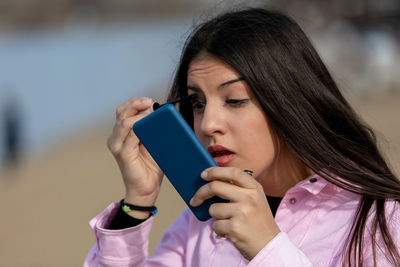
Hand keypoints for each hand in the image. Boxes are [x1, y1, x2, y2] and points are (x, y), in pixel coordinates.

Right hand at [107, 97, 163, 212]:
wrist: (147, 190)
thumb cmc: (151, 167)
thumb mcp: (153, 143)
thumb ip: (153, 129)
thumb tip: (159, 112)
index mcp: (121, 134)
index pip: (123, 111)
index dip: (134, 103)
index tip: (149, 100)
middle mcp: (116, 138)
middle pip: (121, 113)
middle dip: (135, 104)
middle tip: (149, 101)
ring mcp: (117, 146)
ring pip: (124, 123)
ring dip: (138, 115)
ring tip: (151, 112)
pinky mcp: (123, 155)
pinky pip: (130, 137)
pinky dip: (139, 128)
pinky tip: (148, 125)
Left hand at [190, 167, 279, 259]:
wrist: (269, 245)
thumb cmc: (257, 221)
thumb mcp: (255, 199)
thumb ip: (238, 189)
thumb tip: (210, 182)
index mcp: (255, 188)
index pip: (233, 172)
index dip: (216, 171)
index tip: (204, 174)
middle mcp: (249, 198)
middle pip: (215, 187)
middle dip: (201, 193)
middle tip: (195, 199)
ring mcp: (242, 212)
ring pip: (213, 208)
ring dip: (216, 216)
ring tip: (229, 222)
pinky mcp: (234, 227)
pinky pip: (215, 224)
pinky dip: (219, 229)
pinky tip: (231, 232)